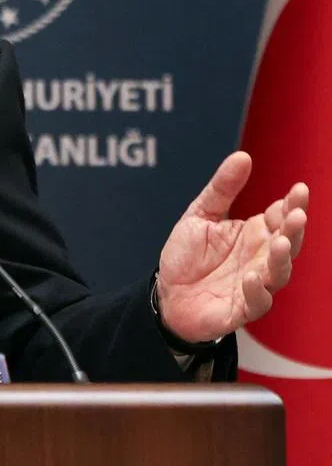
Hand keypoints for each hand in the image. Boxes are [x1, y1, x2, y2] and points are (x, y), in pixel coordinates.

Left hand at [156, 151, 307, 343]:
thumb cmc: (187, 256)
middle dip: (294, 229)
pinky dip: (256, 291)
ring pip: (278, 273)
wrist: (166, 294)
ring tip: (278, 242)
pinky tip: (250, 276)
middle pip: (287, 243)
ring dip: (280, 258)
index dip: (293, 204)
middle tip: (296, 214)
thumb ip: (222, 189)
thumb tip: (242, 156)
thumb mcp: (200, 215)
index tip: (299, 189)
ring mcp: (254, 284)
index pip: (281, 216)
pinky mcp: (241, 308)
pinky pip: (256, 302)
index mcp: (255, 233)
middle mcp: (260, 258)